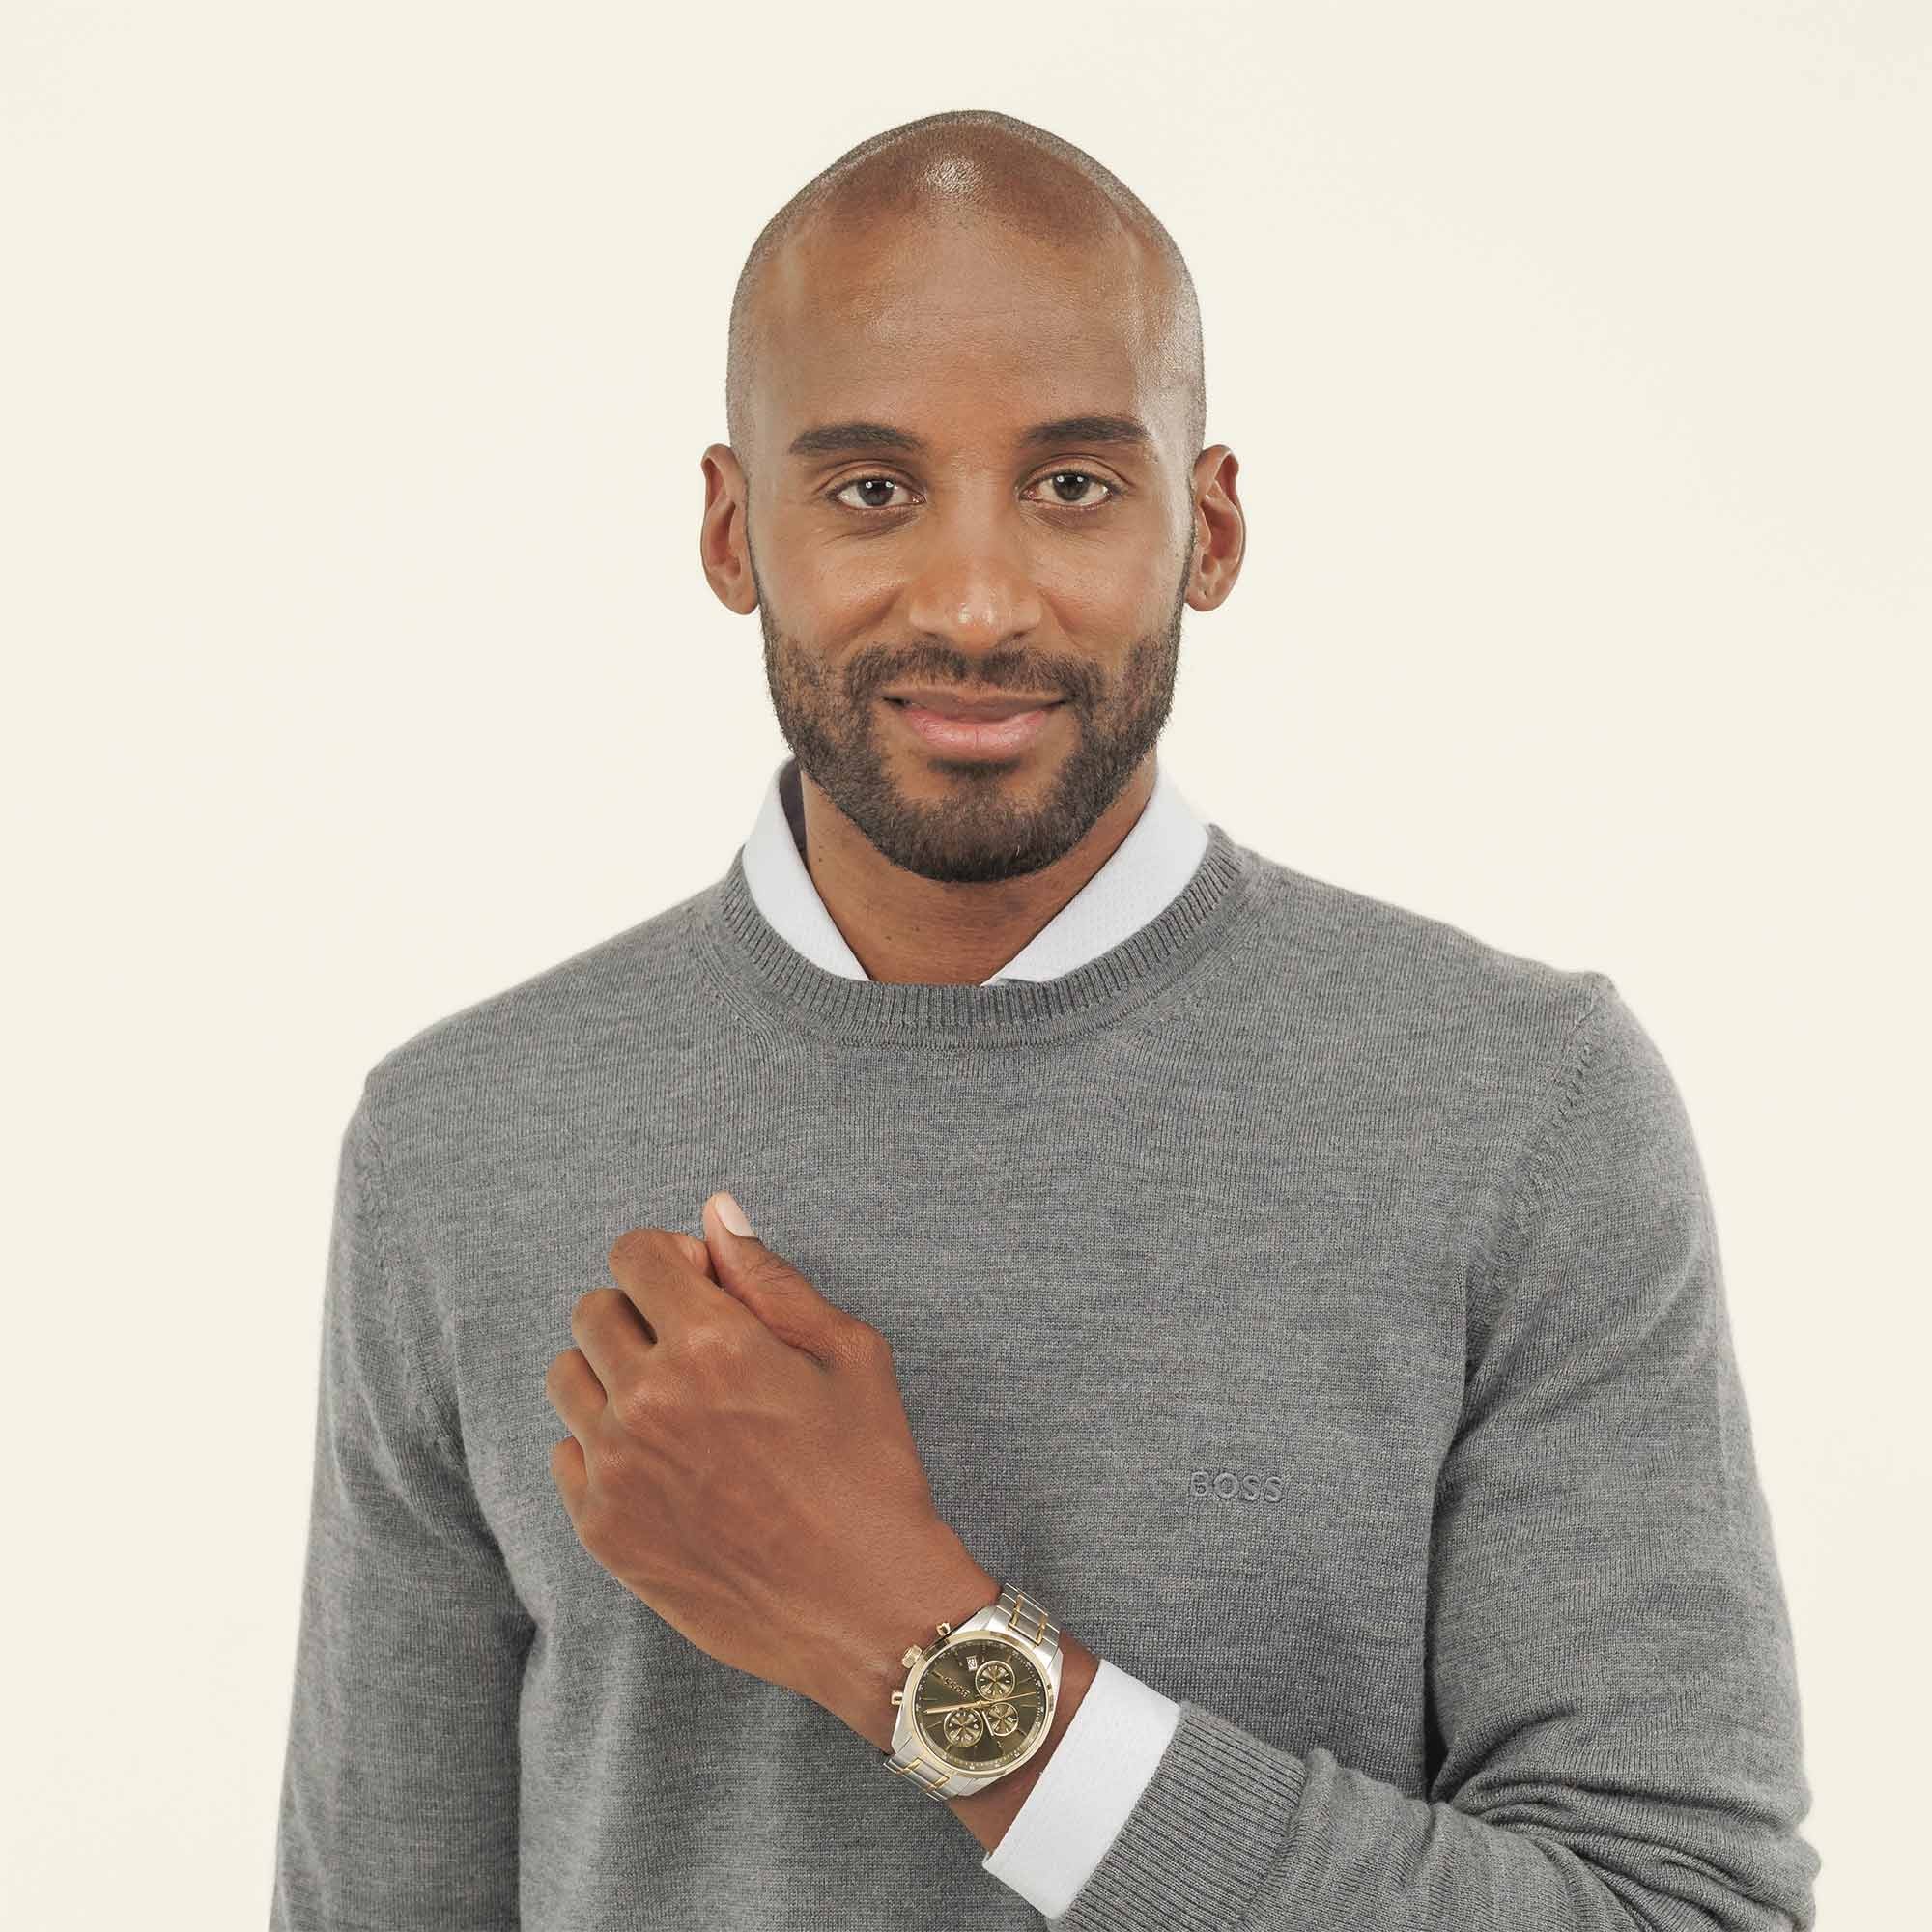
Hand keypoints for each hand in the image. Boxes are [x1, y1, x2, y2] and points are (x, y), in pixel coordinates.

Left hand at [544, 1191, 975, 1718]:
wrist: (865, 1610)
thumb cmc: (871, 1474)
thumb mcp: (849, 1355)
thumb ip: (770, 1277)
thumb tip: (716, 1213)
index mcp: (712, 1344)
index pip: (634, 1254)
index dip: (670, 1260)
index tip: (702, 1290)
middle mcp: (649, 1400)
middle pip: (592, 1310)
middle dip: (639, 1311)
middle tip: (693, 1350)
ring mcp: (617, 1470)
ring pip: (567, 1378)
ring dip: (610, 1375)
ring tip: (673, 1408)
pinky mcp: (603, 1531)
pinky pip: (565, 1454)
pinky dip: (601, 1447)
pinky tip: (663, 1466)